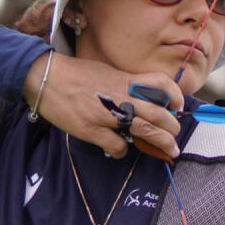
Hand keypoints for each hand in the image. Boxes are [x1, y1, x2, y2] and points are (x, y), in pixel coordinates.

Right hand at [23, 53, 182, 158]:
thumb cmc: (78, 75)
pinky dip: (123, 151)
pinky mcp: (93, 129)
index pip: (163, 84)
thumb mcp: (109, 72)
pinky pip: (118, 146)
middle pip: (160, 114)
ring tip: (170, 151)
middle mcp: (122, 96)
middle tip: (174, 136)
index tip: (177, 107)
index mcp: (127, 80)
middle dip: (172, 128)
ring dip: (162, 144)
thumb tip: (145, 99)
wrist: (46, 78)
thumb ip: (128, 85)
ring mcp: (109, 114)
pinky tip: (120, 150)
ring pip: (146, 131)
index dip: (176, 96)